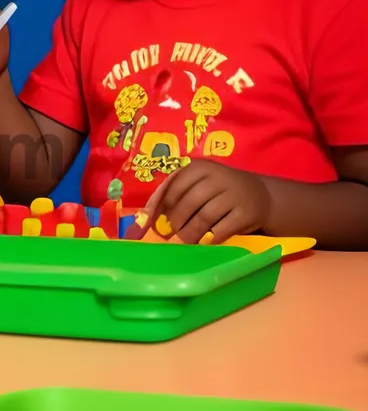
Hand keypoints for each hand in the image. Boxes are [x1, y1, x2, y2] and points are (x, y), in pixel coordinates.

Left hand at [136, 160, 270, 243]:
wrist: (263, 196)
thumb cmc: (220, 191)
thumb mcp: (201, 184)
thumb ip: (177, 193)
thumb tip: (148, 215)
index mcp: (201, 167)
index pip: (176, 186)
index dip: (163, 204)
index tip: (154, 219)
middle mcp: (218, 178)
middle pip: (189, 202)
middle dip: (176, 221)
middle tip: (168, 234)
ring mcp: (234, 195)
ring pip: (204, 217)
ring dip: (190, 233)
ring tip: (183, 242)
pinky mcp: (247, 213)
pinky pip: (223, 229)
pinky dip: (210, 238)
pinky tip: (204, 243)